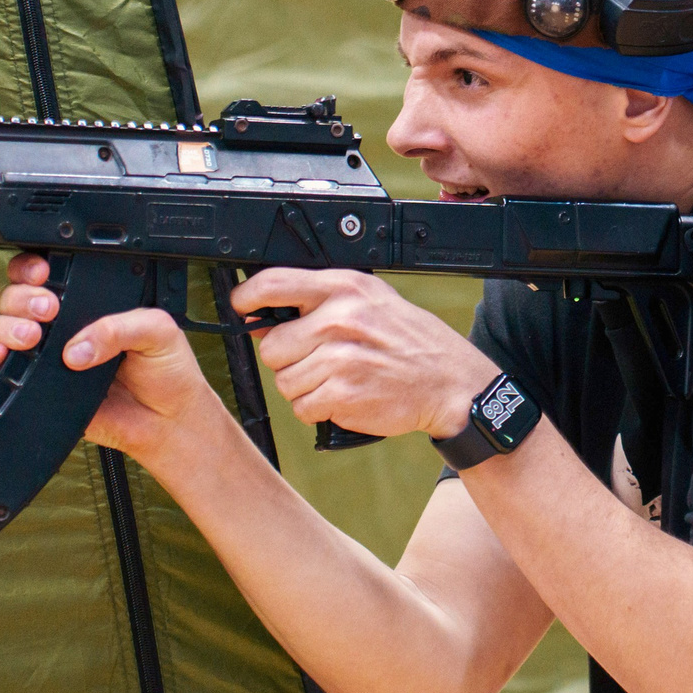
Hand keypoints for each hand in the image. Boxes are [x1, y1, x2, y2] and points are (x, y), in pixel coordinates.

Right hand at [0, 253, 223, 464]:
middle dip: (22, 295)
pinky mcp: (38, 384)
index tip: (44, 273)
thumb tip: (76, 347)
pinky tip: (1, 356)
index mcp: (94, 302)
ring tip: (31, 336)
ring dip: (7, 325)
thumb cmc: (167, 371)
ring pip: (5, 326)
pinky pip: (2, 367)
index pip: (55, 273)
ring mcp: (49, 354)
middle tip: (47, 308)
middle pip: (20, 295)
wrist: (165, 422)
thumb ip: (119, 328)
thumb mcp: (158, 331)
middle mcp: (66, 324)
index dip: (36, 267)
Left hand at [230, 267, 499, 441]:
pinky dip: (319, 409)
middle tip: (322, 360)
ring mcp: (341, 357)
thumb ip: (321, 303)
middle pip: (272, 346)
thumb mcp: (371, 303)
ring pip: (285, 381)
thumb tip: (262, 316)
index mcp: (346, 288)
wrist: (451, 382)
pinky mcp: (342, 394)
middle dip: (289, 359)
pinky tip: (346, 397)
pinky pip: (302, 407)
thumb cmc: (410, 343)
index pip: (274, 283)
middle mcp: (341, 318)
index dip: (247, 297)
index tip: (241, 307)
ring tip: (341, 378)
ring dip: (305, 388)